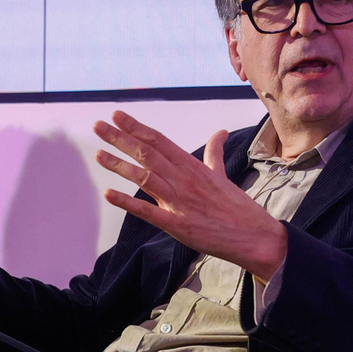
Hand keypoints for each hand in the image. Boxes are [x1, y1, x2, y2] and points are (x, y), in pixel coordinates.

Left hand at [93, 112, 287, 280]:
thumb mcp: (222, 174)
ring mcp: (180, 202)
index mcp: (193, 166)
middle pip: (147, 154)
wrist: (254, 235)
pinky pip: (148, 212)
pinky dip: (128, 203)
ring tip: (98, 154)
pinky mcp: (177, 225)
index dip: (136, 127)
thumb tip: (220, 132)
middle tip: (98, 126)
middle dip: (121, 139)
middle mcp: (184, 179)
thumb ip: (214, 153)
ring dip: (120, 165)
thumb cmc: (237, 206)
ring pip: (145, 177)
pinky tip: (109, 194)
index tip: (117, 115)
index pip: (160, 141)